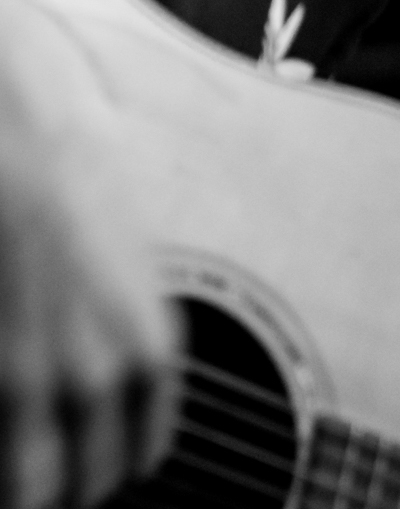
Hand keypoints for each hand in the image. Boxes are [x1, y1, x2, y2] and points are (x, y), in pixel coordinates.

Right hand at [1, 0, 180, 508]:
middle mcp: (102, 374)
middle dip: (68, 488)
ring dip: (26, 486)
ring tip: (19, 479)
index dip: (116, 467)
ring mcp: (39, 378)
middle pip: (87, 484)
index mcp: (152, 348)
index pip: (144, 454)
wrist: (25, 152)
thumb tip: (110, 389)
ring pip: (31, 486)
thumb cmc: (79, 194)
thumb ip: (123, 337)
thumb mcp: (128, 272)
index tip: (98, 468)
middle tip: (48, 480)